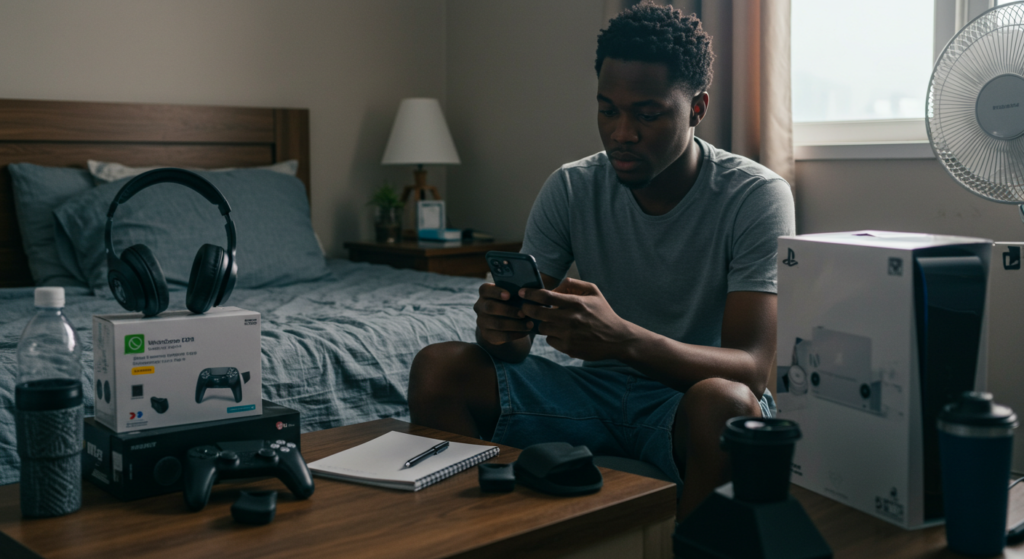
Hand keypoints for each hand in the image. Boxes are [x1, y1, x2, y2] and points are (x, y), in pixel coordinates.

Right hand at [473, 283, 533, 345]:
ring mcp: (481, 322)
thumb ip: (517, 292)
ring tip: (529, 324)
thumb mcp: (512, 294)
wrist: (505, 320)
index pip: (485, 290)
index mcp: (485, 293)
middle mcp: (480, 306)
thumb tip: (531, 290)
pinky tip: (525, 332)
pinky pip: (501, 336)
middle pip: (490, 307)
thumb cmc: (511, 302)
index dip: (496, 292)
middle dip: (508, 310)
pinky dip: (515, 334)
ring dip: (515, 325)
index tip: (509, 295)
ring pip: (497, 324)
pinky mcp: (486, 335)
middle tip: (523, 313)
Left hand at [520, 278, 635, 360]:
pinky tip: (562, 333)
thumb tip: (553, 287)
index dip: (530, 294)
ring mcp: (568, 335)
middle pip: (538, 313)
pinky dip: (552, 336)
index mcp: (576, 303)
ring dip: (543, 324)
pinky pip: (550, 340)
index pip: (545, 296)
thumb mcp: (594, 292)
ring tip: (551, 321)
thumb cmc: (603, 313)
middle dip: (528, 309)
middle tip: (526, 307)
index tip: (522, 293)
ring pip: (542, 328)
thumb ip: (573, 284)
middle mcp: (570, 319)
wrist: (617, 339)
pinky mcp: (568, 348)